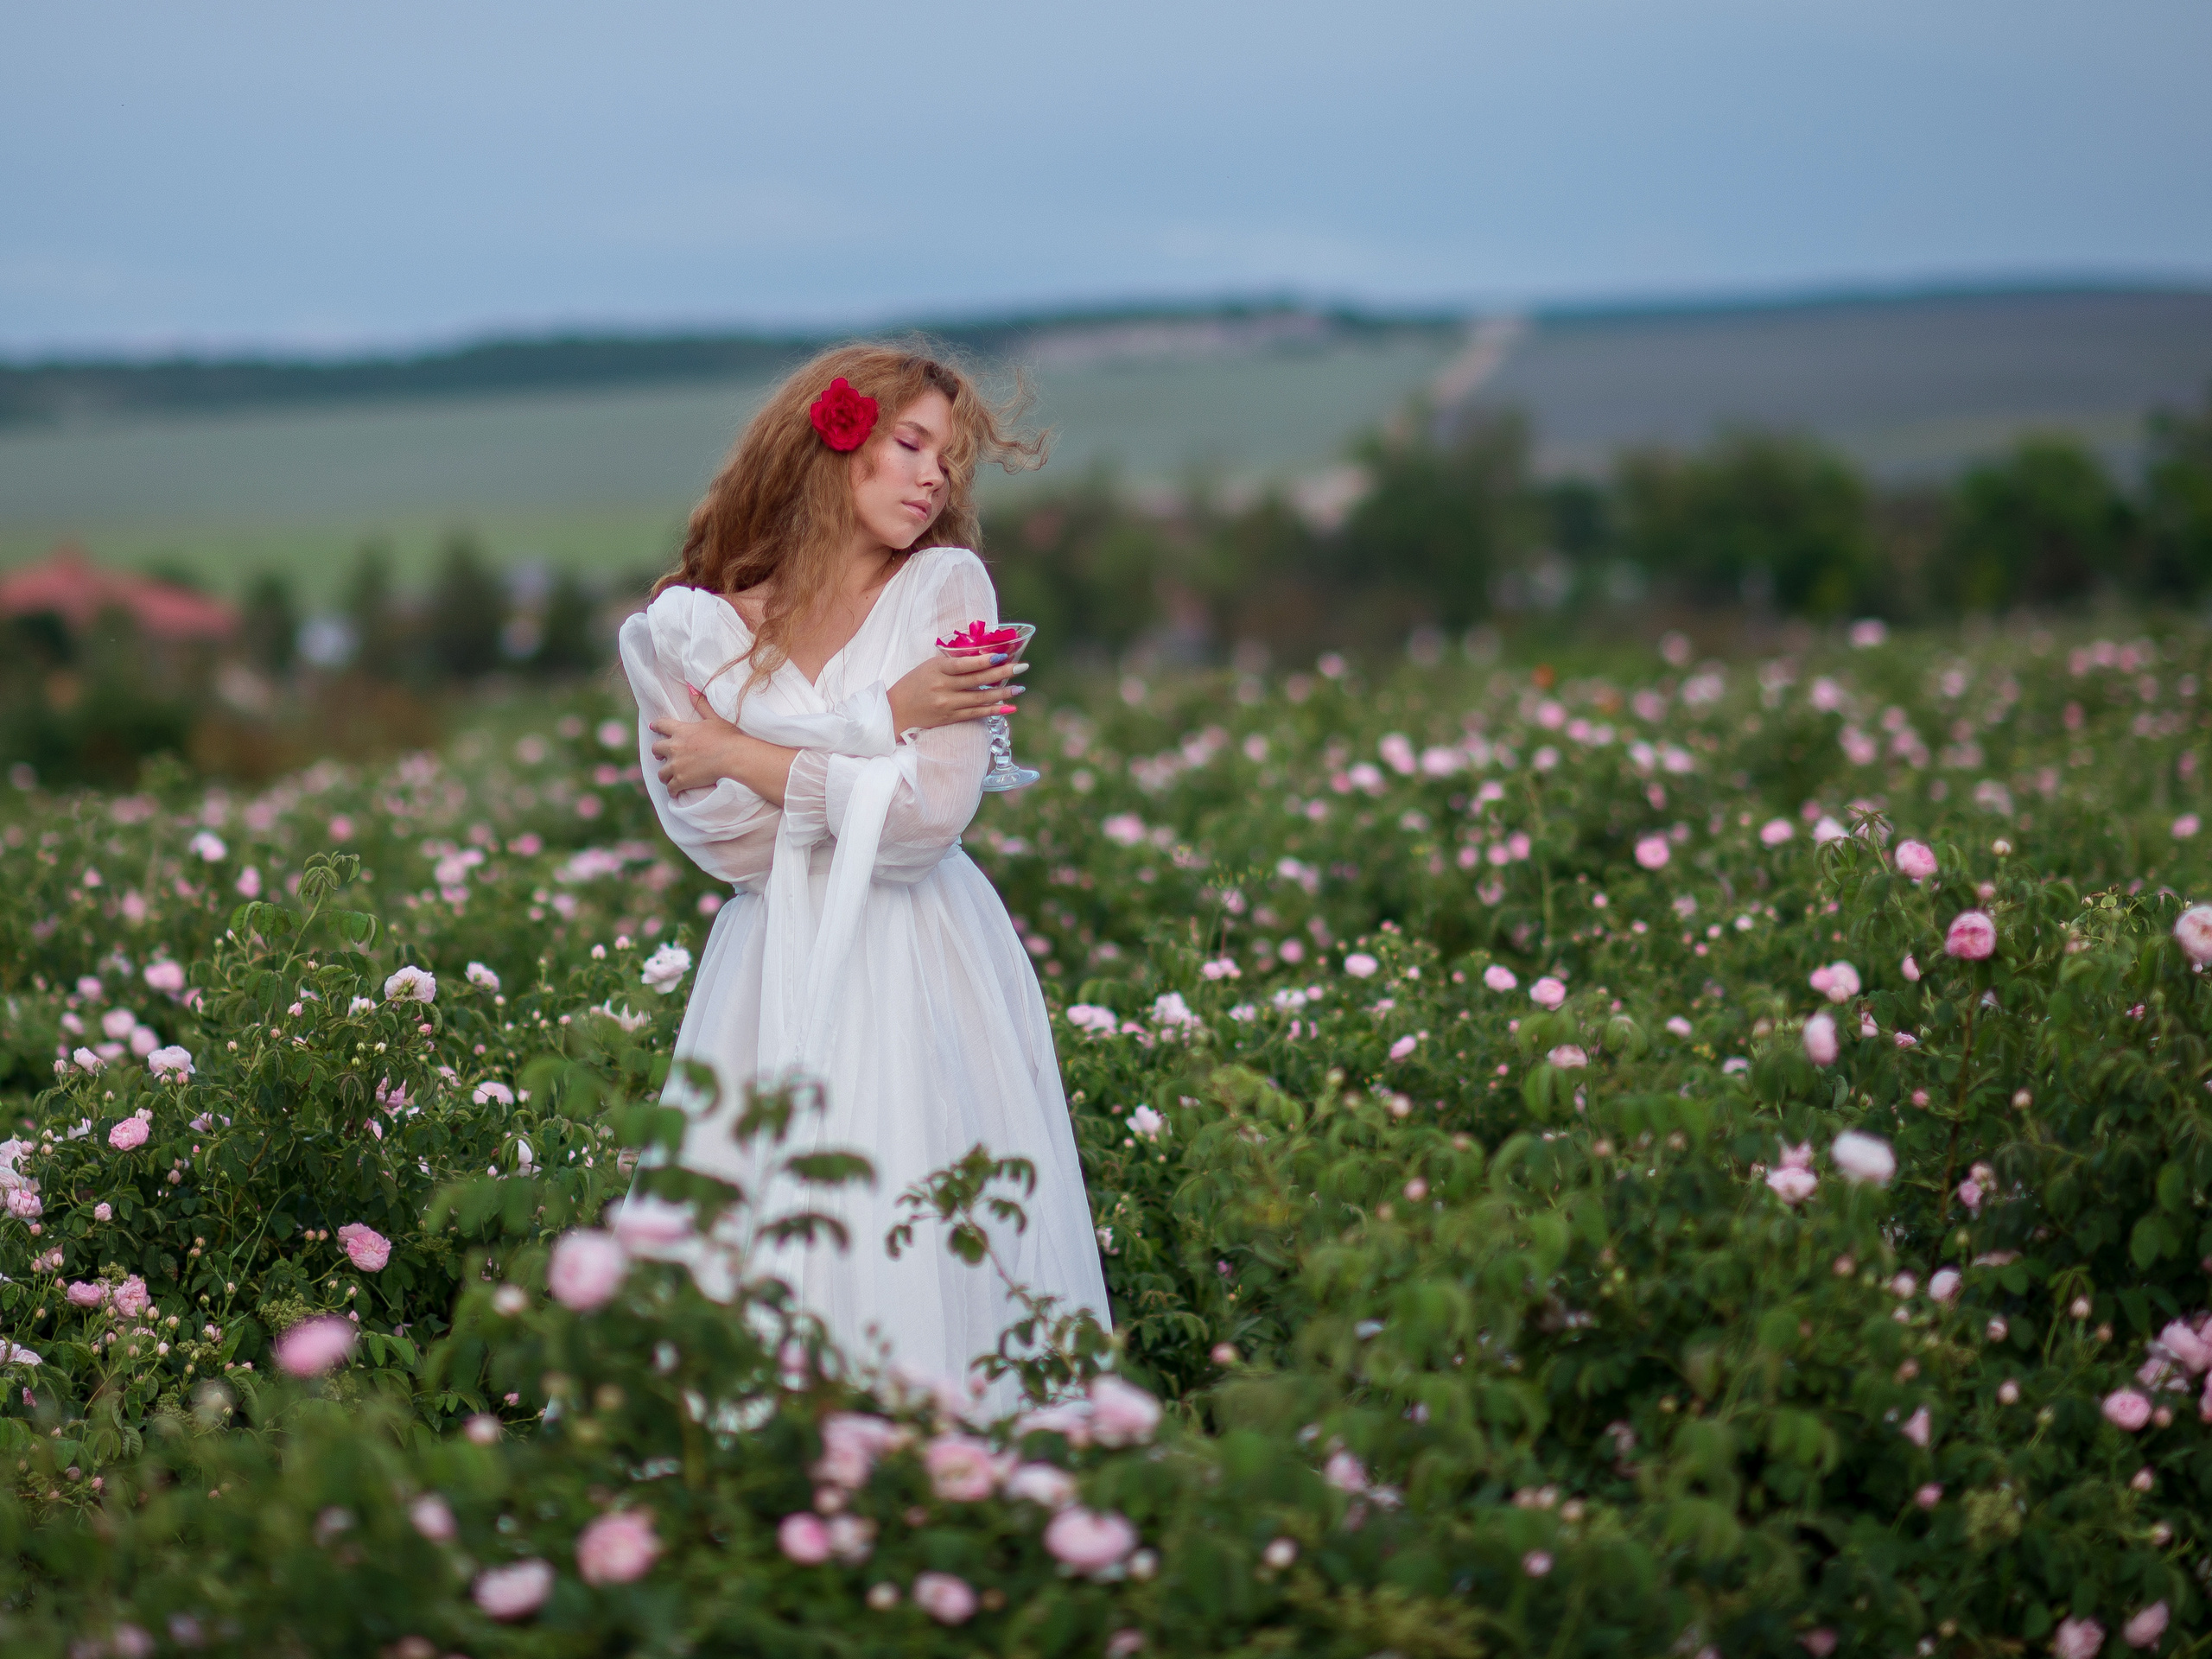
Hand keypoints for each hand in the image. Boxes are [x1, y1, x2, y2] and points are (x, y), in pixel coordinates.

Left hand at [648, 687, 752, 794]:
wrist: (734, 758)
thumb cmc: (728, 737)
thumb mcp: (715, 717)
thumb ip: (701, 703)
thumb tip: (690, 687)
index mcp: (682, 730)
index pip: (661, 725)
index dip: (656, 726)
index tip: (653, 728)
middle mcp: (675, 747)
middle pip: (656, 749)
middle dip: (658, 752)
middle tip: (661, 755)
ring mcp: (677, 765)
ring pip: (661, 772)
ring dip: (665, 774)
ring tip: (669, 776)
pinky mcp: (681, 780)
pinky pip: (670, 787)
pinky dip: (672, 790)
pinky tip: (675, 792)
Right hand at [888, 650, 1026, 733]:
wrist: (895, 711)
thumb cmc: (914, 684)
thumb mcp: (928, 667)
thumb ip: (952, 663)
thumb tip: (982, 656)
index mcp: (936, 669)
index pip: (964, 664)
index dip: (984, 660)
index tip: (1002, 655)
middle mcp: (942, 687)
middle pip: (977, 680)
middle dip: (1002, 673)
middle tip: (1022, 667)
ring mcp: (946, 704)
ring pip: (980, 698)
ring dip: (1002, 693)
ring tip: (1020, 688)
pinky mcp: (949, 717)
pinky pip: (976, 714)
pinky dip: (993, 710)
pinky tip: (1009, 708)